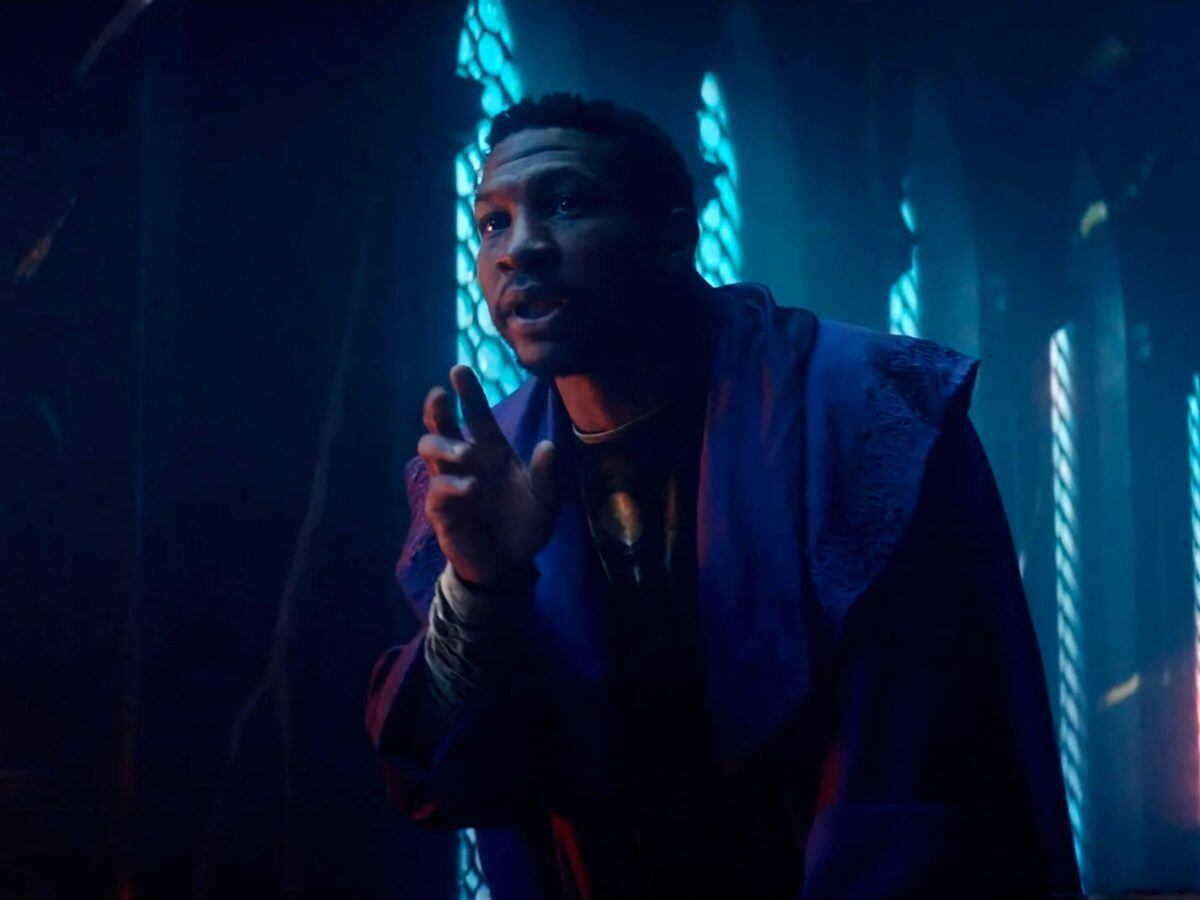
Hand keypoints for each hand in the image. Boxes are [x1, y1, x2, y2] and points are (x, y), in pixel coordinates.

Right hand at [418, 365, 559, 587]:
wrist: (509, 565)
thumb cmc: (527, 525)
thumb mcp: (548, 502)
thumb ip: (549, 476)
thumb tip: (548, 445)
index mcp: (492, 450)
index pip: (477, 414)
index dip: (468, 391)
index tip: (459, 369)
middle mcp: (467, 460)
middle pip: (441, 425)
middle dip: (436, 408)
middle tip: (440, 395)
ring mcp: (451, 482)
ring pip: (429, 449)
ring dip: (444, 445)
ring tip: (466, 453)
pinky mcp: (442, 508)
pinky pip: (438, 489)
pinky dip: (453, 484)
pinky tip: (472, 487)